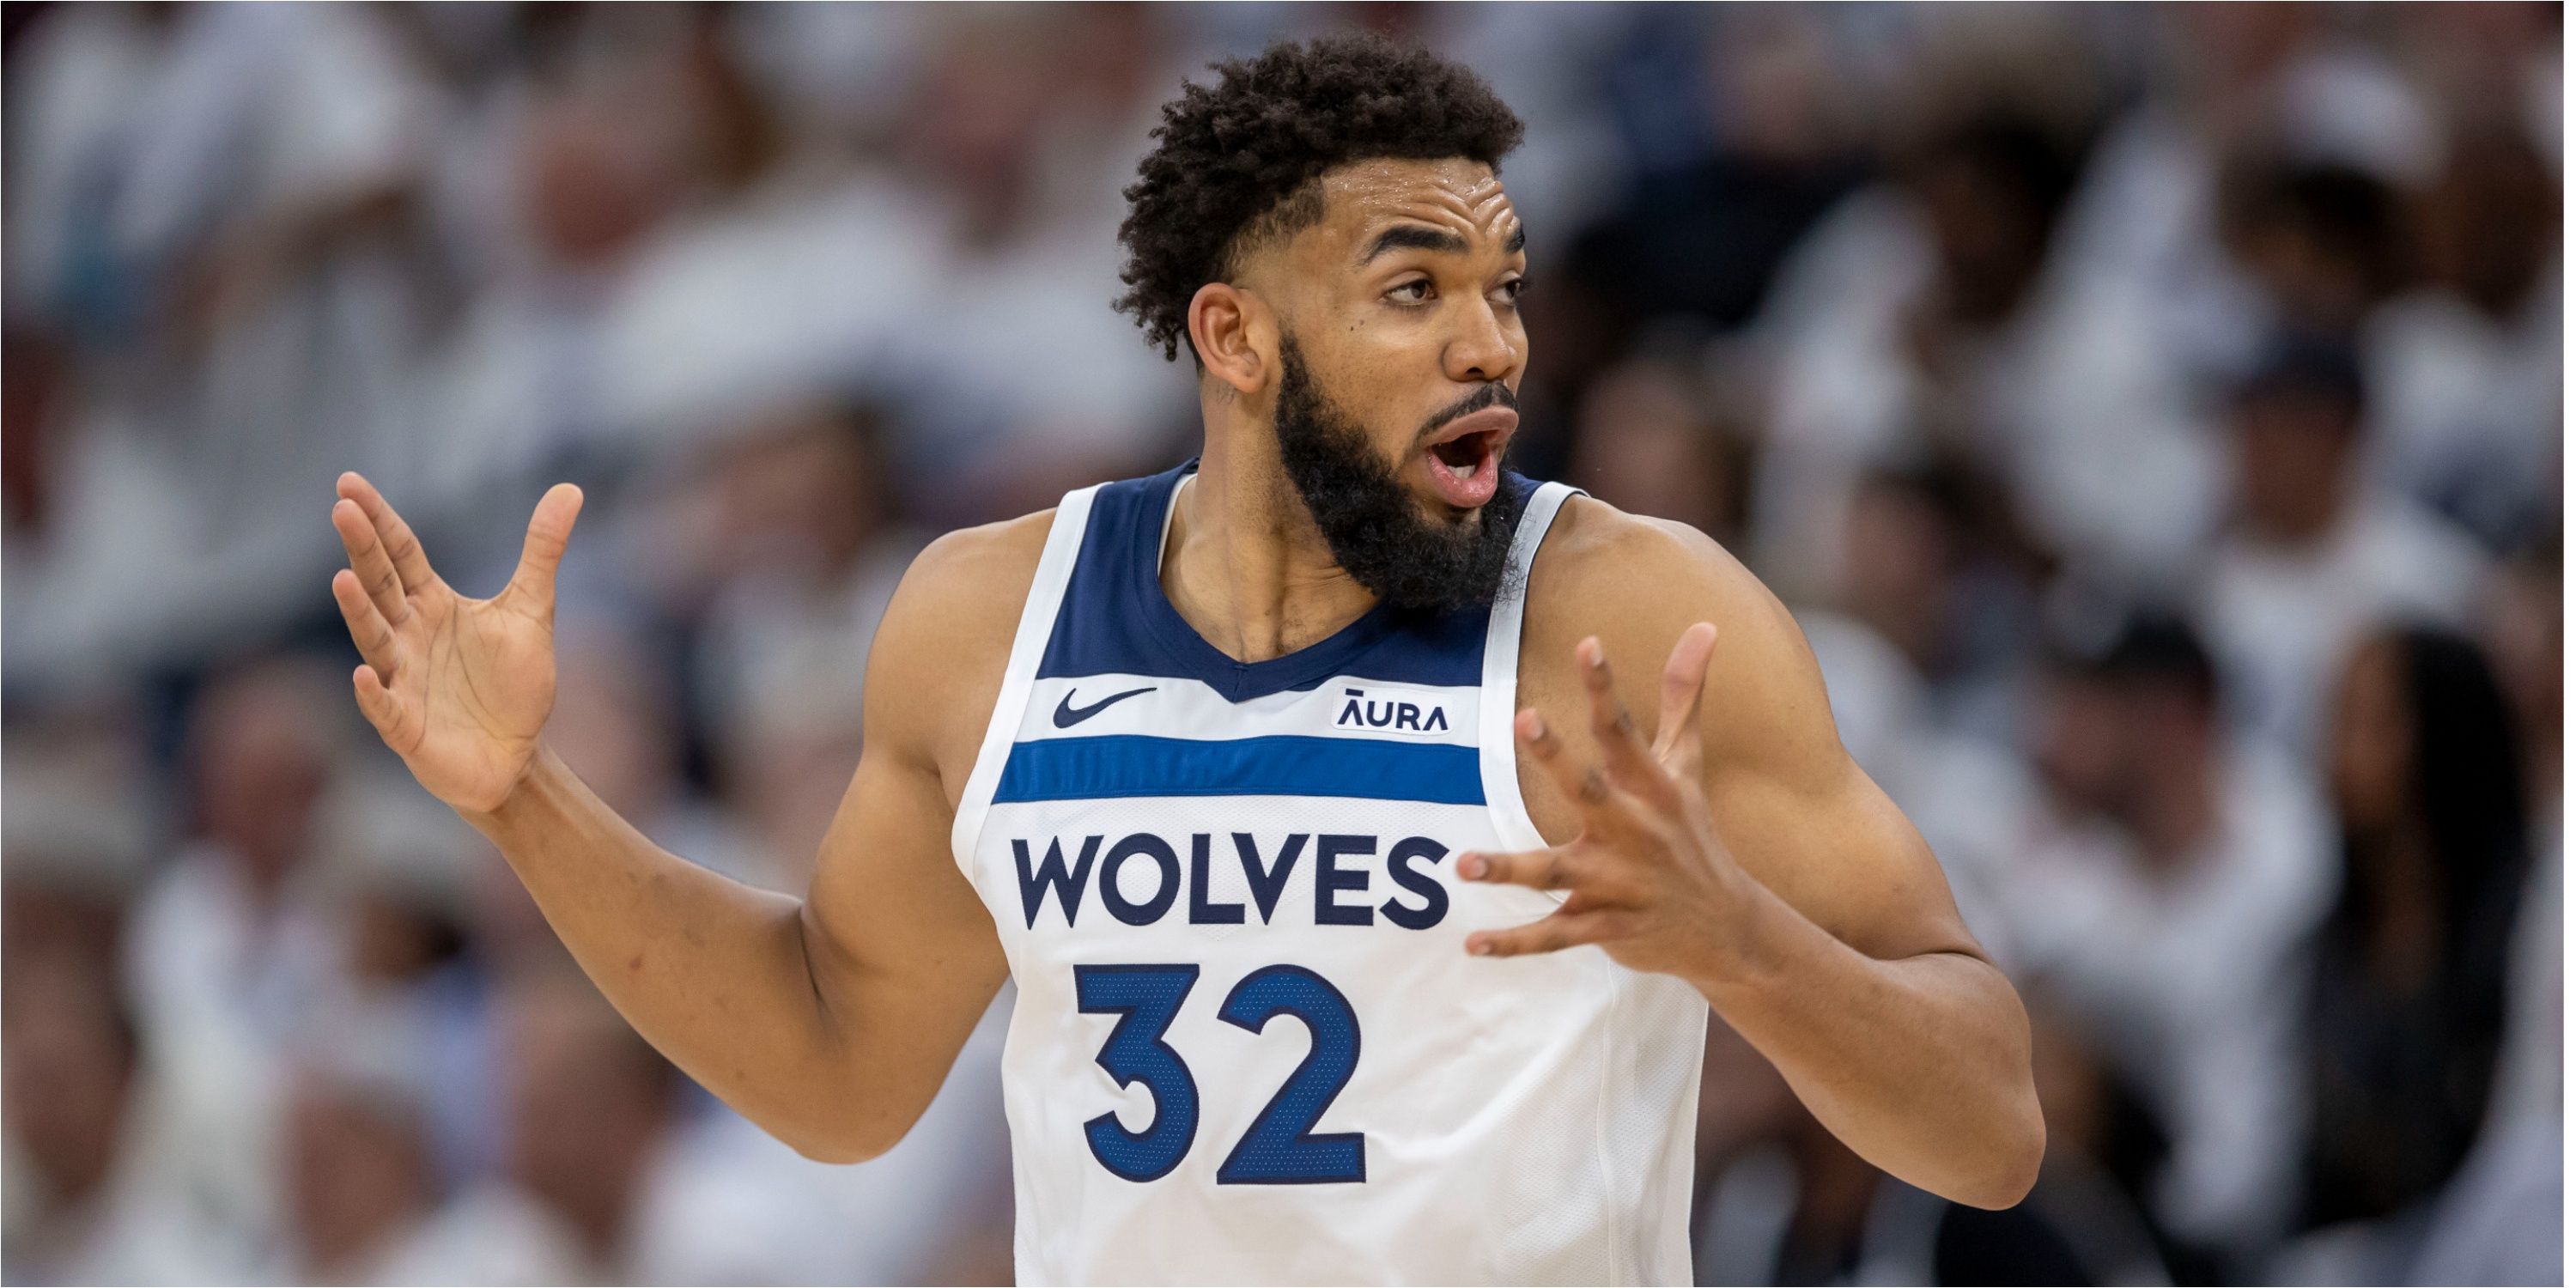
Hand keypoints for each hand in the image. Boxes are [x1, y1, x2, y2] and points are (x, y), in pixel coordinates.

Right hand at [328, 472, 582, 815]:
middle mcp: (408, 636)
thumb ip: (542, 550)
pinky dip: (374, 693)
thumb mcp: (532, 609)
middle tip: (342, 509)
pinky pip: (385, 708)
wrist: (517, 755)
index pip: (401, 553)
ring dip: (358, 612)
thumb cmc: (513, 683)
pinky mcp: (408, 727)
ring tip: (343, 578)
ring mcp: (403, 680)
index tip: (349, 482)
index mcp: (432, 604)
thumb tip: (570, 489)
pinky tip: (365, 674)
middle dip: (362, 550)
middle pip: (381, 586)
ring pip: (375, 640)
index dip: (379, 519)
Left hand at [1457, 623, 1755, 980]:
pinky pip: (1555, 936)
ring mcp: (1619, 883)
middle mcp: (1635, 831)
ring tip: (1462, 863)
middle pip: (1590, 789)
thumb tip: (1703, 625)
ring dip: (1510, 869)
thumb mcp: (1688, 766)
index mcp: (1653, 788)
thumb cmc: (1693, 832)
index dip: (1605, 687)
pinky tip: (1472, 943)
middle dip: (1558, 757)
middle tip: (1524, 717)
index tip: (1587, 644)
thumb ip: (1684, 697)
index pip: (1624, 730)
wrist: (1726, 927)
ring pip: (1558, 872)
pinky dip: (1515, 943)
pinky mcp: (1606, 926)